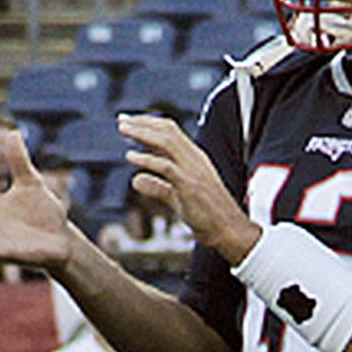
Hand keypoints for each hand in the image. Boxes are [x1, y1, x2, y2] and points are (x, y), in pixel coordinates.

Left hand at [120, 114, 256, 261]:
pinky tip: (131, 156)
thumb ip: (157, 187)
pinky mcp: (190, 185)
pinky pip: (166, 166)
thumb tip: (136, 180)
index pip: (171, 131)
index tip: (129, 122)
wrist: (229, 231)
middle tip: (121, 120)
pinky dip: (147, 159)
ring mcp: (194, 171)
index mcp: (195, 158)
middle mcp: (196, 159)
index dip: (149, 124)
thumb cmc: (208, 216)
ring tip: (123, 129)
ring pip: (167, 141)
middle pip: (168, 130)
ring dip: (143, 133)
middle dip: (143, 122)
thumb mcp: (178, 198)